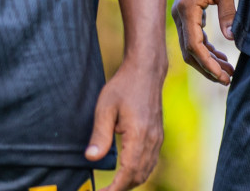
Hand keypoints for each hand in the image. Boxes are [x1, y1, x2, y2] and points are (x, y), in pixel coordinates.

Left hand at [86, 56, 165, 190]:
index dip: (115, 188)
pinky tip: (126, 172)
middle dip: (122, 188)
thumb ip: (99, 135)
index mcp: (139, 134)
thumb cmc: (123, 86)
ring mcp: (157, 137)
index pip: (128, 172)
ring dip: (130, 181)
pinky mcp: (157, 134)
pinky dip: (139, 172)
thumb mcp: (105, 108)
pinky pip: (150, 161)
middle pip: (139, 175)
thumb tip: (91, 159)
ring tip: (112, 186)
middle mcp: (152, 139)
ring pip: (146, 170)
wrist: (146, 71)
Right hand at [170, 0, 236, 83]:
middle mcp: (179, 14)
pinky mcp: (188, 11)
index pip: (194, 46)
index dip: (208, 64)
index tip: (224, 76)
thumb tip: (232, 40)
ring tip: (228, 71)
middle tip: (228, 80)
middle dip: (208, 68)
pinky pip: (194, 36)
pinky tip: (221, 55)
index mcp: (186, 9)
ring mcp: (181, 14)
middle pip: (190, 52)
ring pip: (191, 46)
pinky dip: (206, 48)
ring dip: (208, 60)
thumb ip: (228, 13)